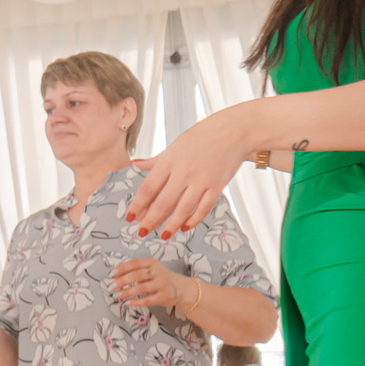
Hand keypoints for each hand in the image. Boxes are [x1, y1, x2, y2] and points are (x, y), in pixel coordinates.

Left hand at [112, 256, 187, 309]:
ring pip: (141, 288)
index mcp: (152, 262)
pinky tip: (126, 302)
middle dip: (121, 281)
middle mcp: (158, 272)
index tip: (111, 274)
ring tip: (117, 295)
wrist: (181, 288)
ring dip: (126, 292)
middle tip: (111, 286)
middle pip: (136, 275)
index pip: (134, 263)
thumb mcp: (150, 270)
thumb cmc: (160, 278)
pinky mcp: (165, 296)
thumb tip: (115, 276)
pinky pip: (148, 300)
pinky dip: (135, 302)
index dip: (122, 268)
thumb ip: (135, 271)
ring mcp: (163, 284)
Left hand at [127, 107, 254, 239]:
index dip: (137, 205)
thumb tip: (135, 164)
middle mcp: (183, 172)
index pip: (148, 188)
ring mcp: (201, 180)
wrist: (235, 130)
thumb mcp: (175, 145)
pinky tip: (185, 226)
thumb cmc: (202, 136)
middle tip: (142, 232)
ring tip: (163, 235)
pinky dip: (194, 219)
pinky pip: (204, 207)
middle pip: (163, 202)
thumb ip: (156, 160)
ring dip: (171, 225)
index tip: (129, 217)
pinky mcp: (217, 185)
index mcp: (169, 161)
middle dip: (150, 220)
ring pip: (183, 208)